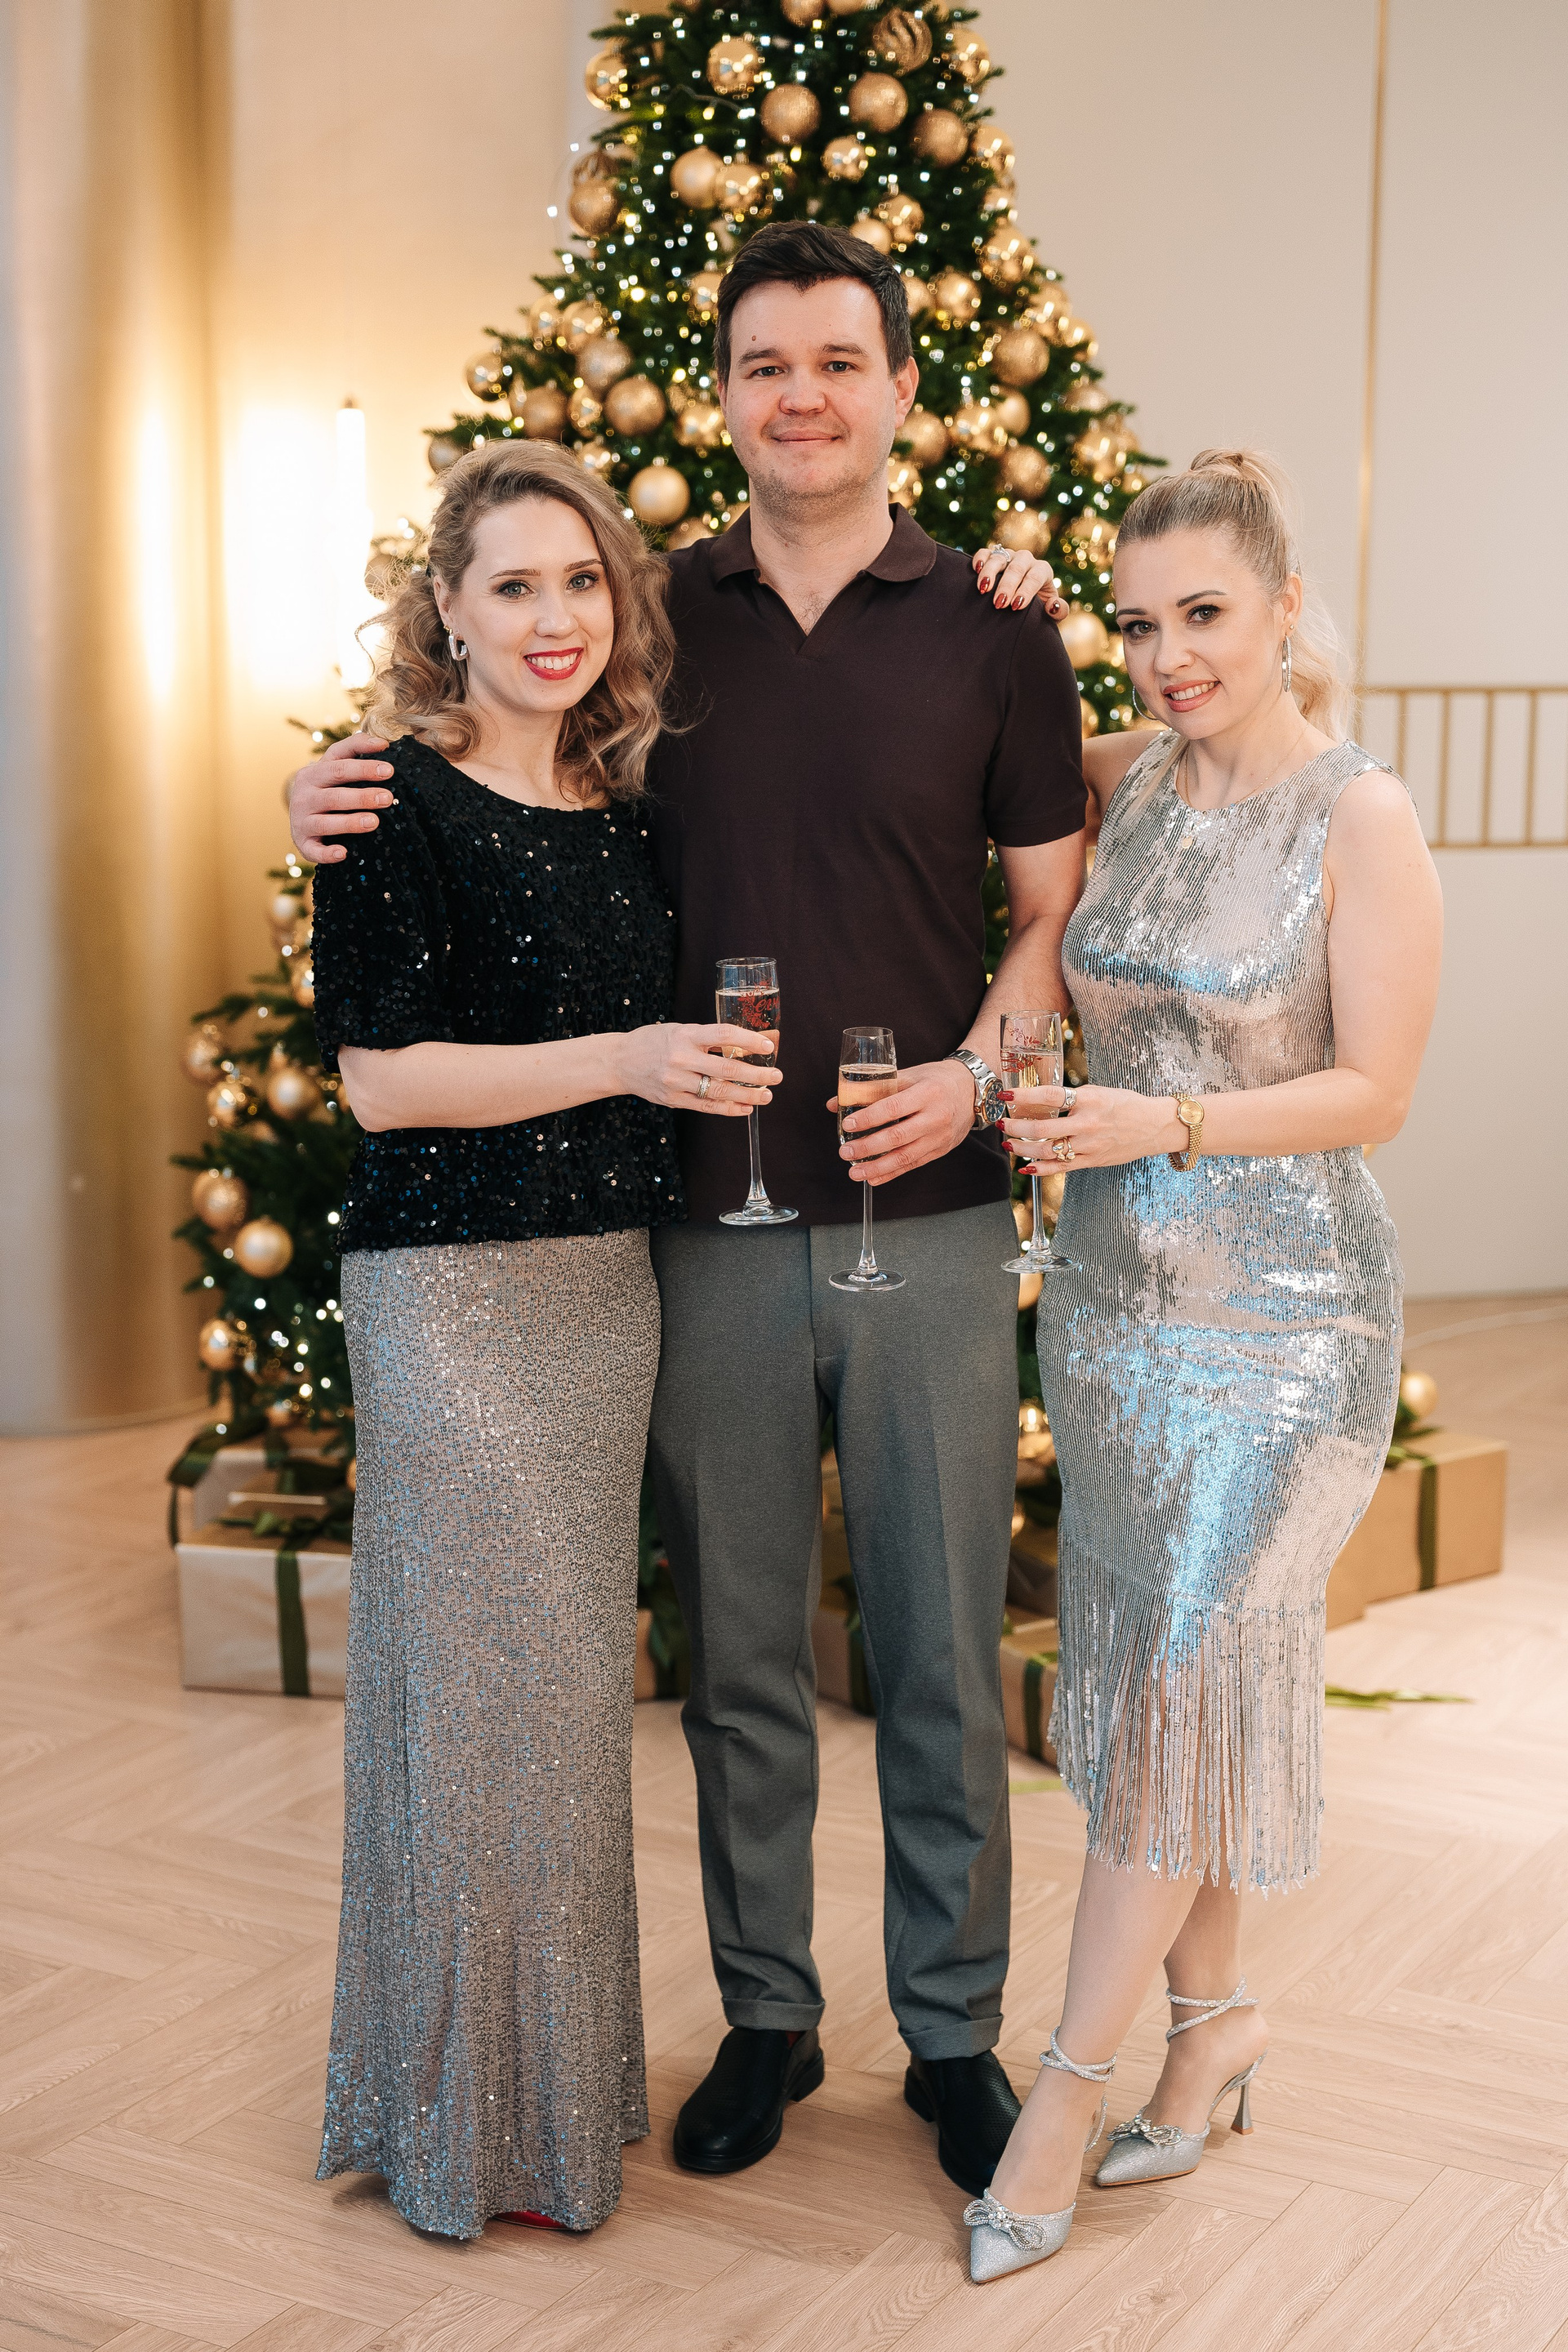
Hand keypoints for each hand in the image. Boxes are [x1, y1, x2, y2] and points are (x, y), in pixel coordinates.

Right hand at [288, 731, 396, 862]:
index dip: (364, 763)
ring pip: (325, 822)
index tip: (389, 768)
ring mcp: (301, 819)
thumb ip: (354, 753)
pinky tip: (344, 853)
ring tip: (374, 822)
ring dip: (350, 822)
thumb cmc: (327, 788)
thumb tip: (384, 743)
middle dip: (363, 795)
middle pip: (336, 793)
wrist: (299, 814)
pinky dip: (327, 853)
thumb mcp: (335, 768)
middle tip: (388, 797)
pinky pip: (313, 850)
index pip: (339, 762)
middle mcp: (305, 793)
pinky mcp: (302, 842)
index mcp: (315, 771)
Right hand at [614, 1024, 779, 1116]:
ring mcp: (676, 1081)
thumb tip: (743, 1046)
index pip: (723, 1035)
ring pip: (719, 1092)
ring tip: (766, 1096)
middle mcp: (681, 1058)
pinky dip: (729, 1109)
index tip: (768, 1046)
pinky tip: (745, 1108)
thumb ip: (706, 1038)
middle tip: (777, 1076)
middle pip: (726, 1068)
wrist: (620, 1061)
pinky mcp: (673, 1099)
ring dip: (747, 1095)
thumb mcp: (679, 1030)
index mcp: (685, 1035)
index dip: (748, 1040)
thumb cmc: (654, 1041)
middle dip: (756, 1074)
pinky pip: (706, 1106)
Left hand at [829, 1058, 973, 1185]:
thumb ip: (874, 1087)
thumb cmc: (938, 1080)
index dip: (869, 1118)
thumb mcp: (911, 1075)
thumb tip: (837, 1102)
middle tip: (846, 1152)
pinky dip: (891, 1173)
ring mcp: (939, 1137)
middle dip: (868, 1147)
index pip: (893, 1107)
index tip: (848, 1124)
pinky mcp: (940, 1150)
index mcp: (927, 1092)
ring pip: (905, 1157)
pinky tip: (874, 1177)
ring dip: (877, 1167)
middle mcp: (936, 1117)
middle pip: (897, 1136)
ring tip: (855, 1172)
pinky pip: (913, 1165)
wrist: (972, 1091)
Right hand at [972, 545, 1068, 619]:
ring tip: (983, 589)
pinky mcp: (993, 557)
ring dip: (990, 572)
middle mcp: (1026, 560)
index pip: (1035, 577)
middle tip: (999, 604)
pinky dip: (980, 559)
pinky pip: (985, 552)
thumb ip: (1059, 612)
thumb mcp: (1051, 614)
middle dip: (1007, 585)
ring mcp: (1009, 556)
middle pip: (1017, 567)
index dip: (1026, 590)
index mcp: (1042, 570)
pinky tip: (976, 571)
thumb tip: (1054, 605)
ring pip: (999, 557)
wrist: (1023, 604)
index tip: (1015, 606)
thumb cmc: (1037, 609)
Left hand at [1002, 1083, 1184, 1170]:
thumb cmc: (1126, 1105)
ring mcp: (1090, 1145)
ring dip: (1023, 1148)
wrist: (1154, 1126)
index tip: (1006, 1095)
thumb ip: (1073, 1097)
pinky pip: (1061, 1167)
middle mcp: (1088, 1124)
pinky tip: (1025, 1166)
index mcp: (1090, 1100)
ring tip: (1008, 1143)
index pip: (1050, 1096)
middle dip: (1015, 1126)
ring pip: (1047, 1151)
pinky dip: (1040, 1169)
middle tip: (1001, 1123)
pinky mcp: (1092, 1161)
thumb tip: (1042, 1098)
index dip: (1024, 1096)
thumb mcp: (1100, 1092)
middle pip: (1042, 1128)